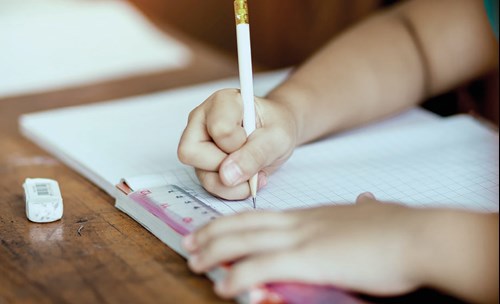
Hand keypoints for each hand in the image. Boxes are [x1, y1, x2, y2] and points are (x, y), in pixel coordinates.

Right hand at [178, 89, 297, 199]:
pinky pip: (209, 185)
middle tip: (250, 157)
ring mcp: (199, 143)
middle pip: (192, 152)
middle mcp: (202, 120)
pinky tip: (248, 179)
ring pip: (201, 174)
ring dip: (233, 183)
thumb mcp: (277, 138)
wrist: (277, 134)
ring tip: (255, 173)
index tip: (253, 137)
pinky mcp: (202, 163)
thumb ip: (255, 154)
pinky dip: (232, 189)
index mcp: (222, 102)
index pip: (219, 130)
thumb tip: (226, 176)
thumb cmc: (276, 126)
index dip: (238, 143)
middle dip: (227, 165)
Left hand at [182, 193, 425, 298]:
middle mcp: (300, 222)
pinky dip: (239, 275)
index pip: (262, 217)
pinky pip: (262, 266)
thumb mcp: (374, 212)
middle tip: (191, 242)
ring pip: (245, 241)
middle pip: (245, 225)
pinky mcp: (309, 259)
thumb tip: (365, 199)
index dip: (235, 223)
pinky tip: (224, 284)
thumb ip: (365, 206)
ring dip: (215, 252)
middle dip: (213, 234)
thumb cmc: (397, 229)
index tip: (216, 229)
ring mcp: (302, 238)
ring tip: (195, 262)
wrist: (416, 235)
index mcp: (311, 215)